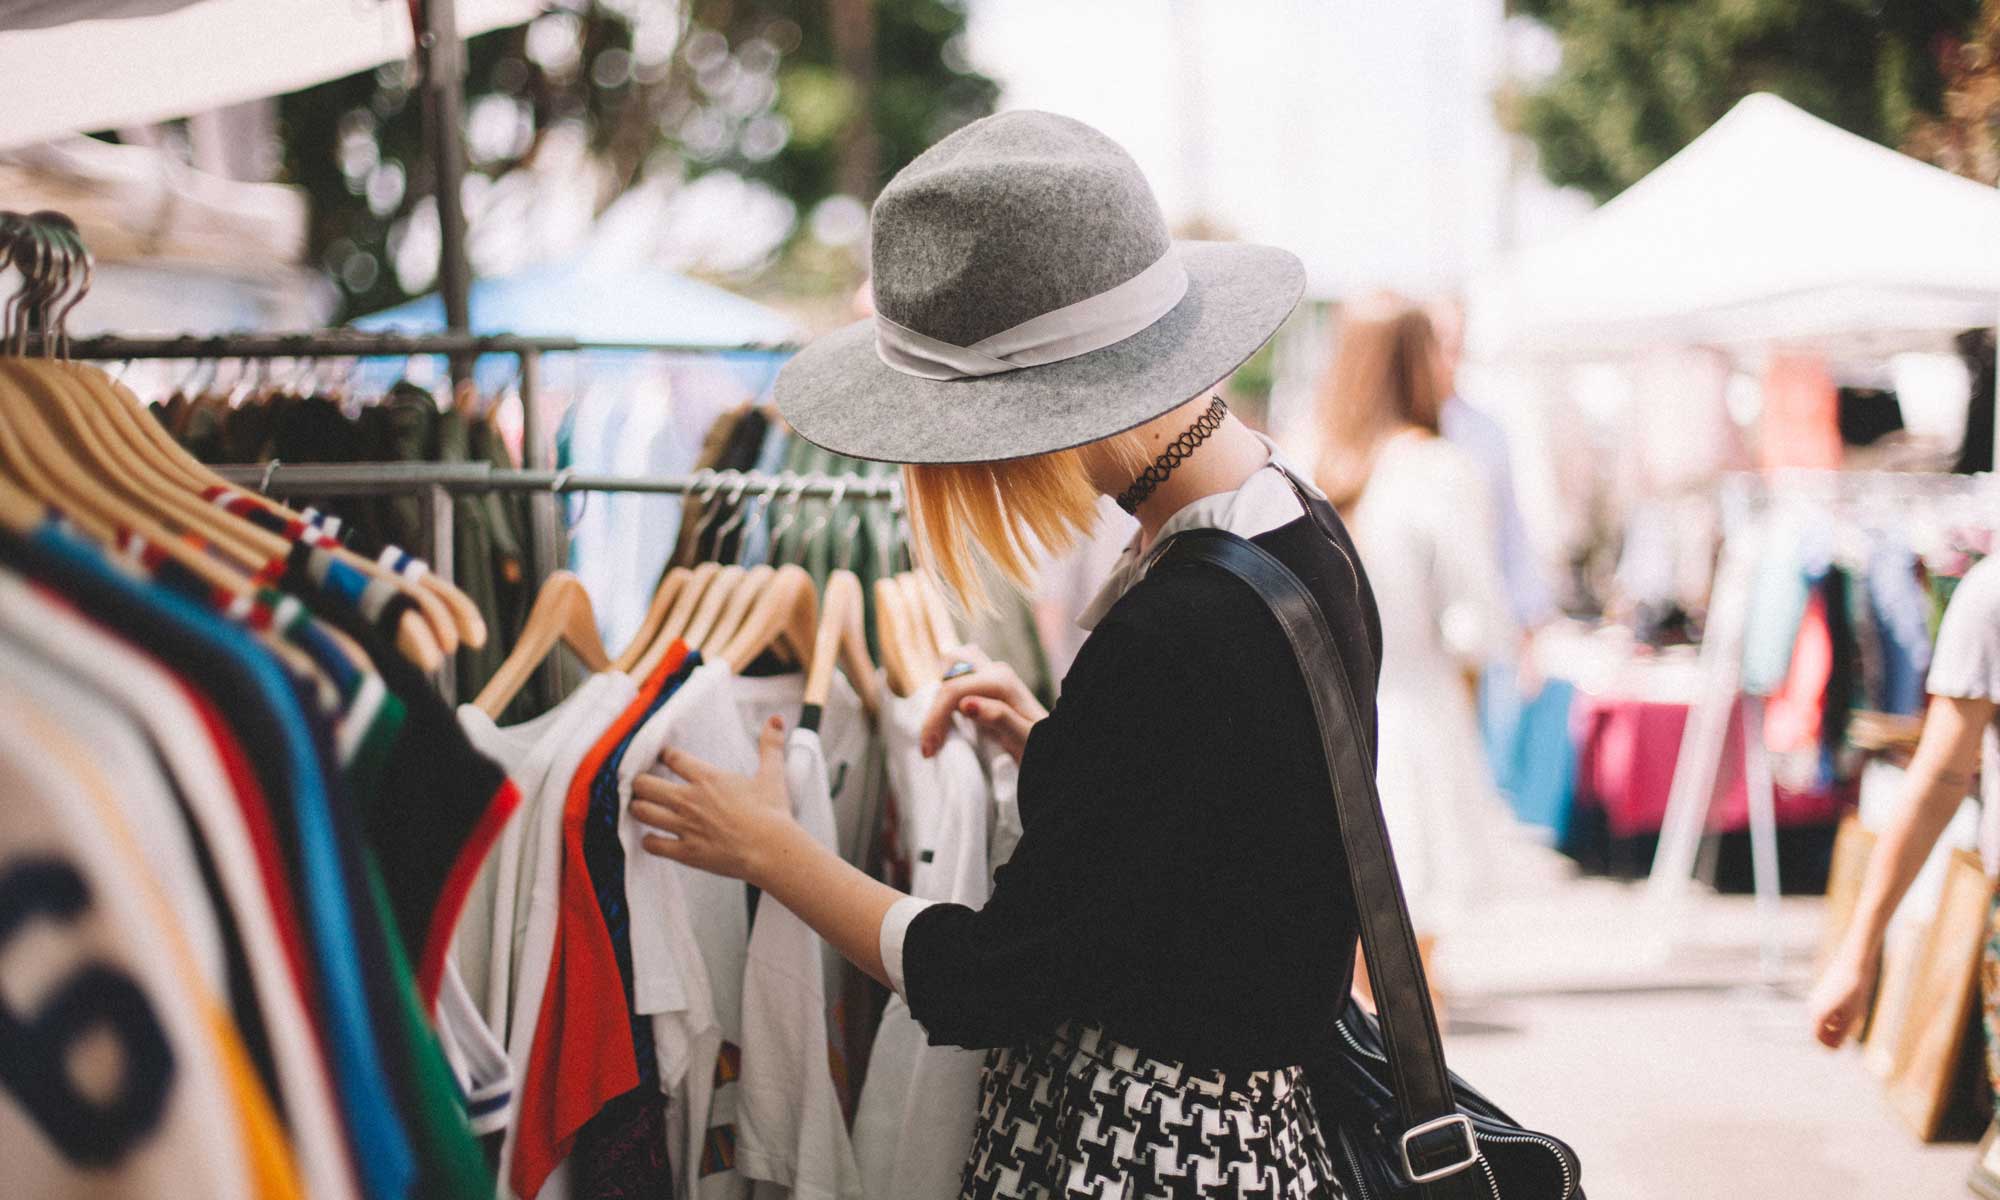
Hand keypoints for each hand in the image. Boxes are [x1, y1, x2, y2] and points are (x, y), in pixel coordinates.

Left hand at [631, 716, 795, 884]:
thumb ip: (770, 745)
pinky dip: (649, 840)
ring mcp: (685, 826)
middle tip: (642, 783)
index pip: (672, 758)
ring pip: (642, 812)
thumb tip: (776, 720)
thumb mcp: (772, 774)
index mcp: (708, 778)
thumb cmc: (772, 814)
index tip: (661, 756)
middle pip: (645, 784)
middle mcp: (690, 800)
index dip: (663, 755)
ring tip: (641, 806)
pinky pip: (653, 844)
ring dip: (638, 808)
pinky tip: (653, 837)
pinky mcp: (686, 851)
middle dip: (639, 782)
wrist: (772, 850)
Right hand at [922, 645, 1046, 761]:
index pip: (954, 690)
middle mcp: (996, 670)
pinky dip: (946, 695)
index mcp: (1001, 681)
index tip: (929, 749)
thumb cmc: (1039, 744)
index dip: (935, 718)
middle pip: (949, 672)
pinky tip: (945, 722)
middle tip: (930, 745)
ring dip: (939, 696)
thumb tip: (966, 703)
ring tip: (938, 732)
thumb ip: (999, 718)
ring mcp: (991, 672)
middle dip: (934, 708)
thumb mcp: (1024, 738)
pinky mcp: (987, 680)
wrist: (1053, 743)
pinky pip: (957, 675)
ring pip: (952, 664)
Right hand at [1807, 945, 1879, 1048]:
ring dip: (1835, 1024)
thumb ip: (1842, 1034)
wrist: (1853, 964)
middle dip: (1833, 1034)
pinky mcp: (1820, 993)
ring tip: (1852, 1014)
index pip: (1819, 1039)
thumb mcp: (1853, 1016)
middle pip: (1819, 1030)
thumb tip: (1835, 1047)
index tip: (1844, 1045)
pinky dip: (1835, 1014)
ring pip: (1822, 1020)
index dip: (1831, 1046)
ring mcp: (1815, 999)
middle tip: (1851, 1029)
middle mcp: (1812, 1007)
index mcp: (1819, 1015)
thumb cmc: (1856, 991)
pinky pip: (1825, 1010)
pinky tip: (1849, 1004)